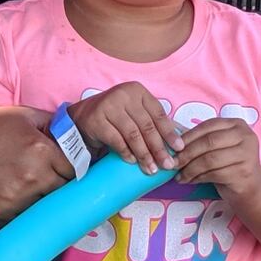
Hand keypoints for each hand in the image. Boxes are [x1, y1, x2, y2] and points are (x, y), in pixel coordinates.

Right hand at [0, 106, 70, 224]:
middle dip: (58, 183)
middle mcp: (33, 179)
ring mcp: (17, 200)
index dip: (70, 166)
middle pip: (63, 191)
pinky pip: (23, 218)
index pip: (75, 169)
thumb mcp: (21, 115)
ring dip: (42, 199)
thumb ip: (52, 123)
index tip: (64, 165)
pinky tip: (13, 196)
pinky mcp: (1, 216)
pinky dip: (23, 211)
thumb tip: (75, 133)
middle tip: (47, 175)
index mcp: (41, 151)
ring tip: (28, 186)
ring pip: (45, 207)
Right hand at [67, 82, 182, 174]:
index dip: (169, 132)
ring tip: (151, 169)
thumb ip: (151, 123)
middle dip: (159, 148)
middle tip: (167, 165)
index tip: (179, 149)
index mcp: (137, 91)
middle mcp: (123, 94)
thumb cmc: (115, 117)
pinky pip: (116, 140)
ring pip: (132, 134)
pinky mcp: (96, 119)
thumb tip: (176, 145)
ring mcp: (108, 106)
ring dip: (144, 154)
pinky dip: (126, 152)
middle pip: (146, 125)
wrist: (82, 117)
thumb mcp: (134, 113)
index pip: (158, 113)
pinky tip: (132, 161)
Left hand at [174, 116, 260, 198]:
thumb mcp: (218, 146)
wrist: (251, 186)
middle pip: (208, 142)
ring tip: (179, 175)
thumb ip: (201, 139)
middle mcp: (245, 136)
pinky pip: (215, 174)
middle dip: (187, 153)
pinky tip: (190, 180)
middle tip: (173, 163)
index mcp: (237, 124)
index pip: (207, 126)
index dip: (187, 137)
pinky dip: (198, 177)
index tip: (172, 147)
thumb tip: (172, 140)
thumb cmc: (229, 163)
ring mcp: (247, 154)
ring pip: (210, 159)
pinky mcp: (244, 172)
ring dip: (190, 168)